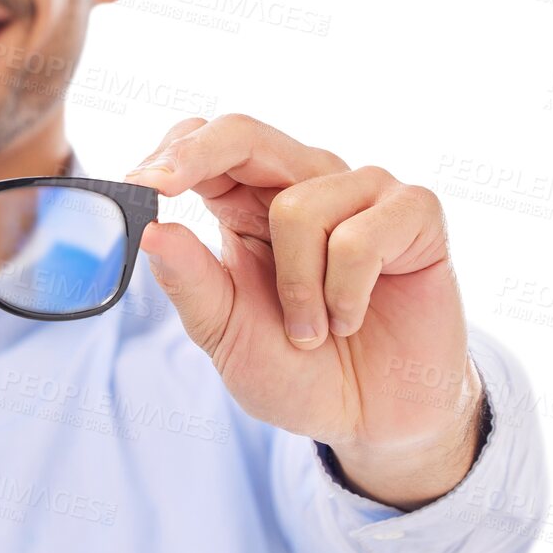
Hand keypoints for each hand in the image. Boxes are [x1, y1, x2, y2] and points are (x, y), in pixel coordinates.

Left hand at [124, 113, 483, 504]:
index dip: (171, 153)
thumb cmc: (297, 369)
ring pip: (299, 207)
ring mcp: (361, 192)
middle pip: (243, 134)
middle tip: (162, 187)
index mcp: (246, 204)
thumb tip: (150, 229)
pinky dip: (345, 293)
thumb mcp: (225, 332)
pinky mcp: (414, 214)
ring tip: (313, 330)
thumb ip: (190, 282)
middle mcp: (302, 184)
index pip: (204, 145)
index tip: (138, 185)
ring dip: (297, 289)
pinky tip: (352, 318)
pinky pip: (360, 236)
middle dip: (196, 159)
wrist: (371, 418)